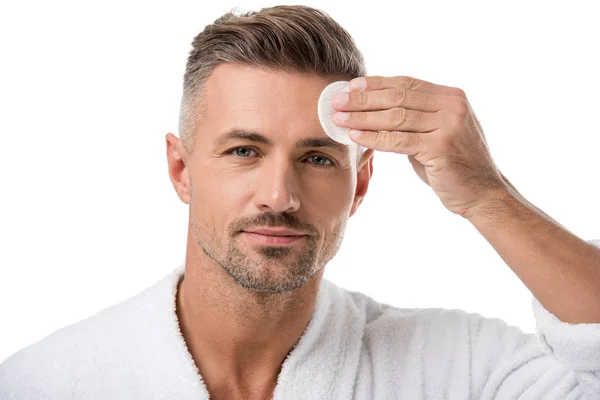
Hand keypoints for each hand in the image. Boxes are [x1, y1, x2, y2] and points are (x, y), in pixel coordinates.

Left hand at [332, 76, 509, 218]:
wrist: (482, 193)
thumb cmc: (453, 166)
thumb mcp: (436, 133)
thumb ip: (414, 119)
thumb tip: (374, 109)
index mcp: (451, 97)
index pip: (407, 83)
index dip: (376, 84)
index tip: (351, 86)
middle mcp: (452, 105)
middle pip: (398, 96)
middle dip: (363, 98)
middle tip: (336, 101)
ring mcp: (449, 125)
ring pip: (395, 116)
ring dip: (362, 116)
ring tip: (338, 118)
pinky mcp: (440, 147)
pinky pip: (398, 139)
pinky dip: (373, 137)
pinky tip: (354, 135)